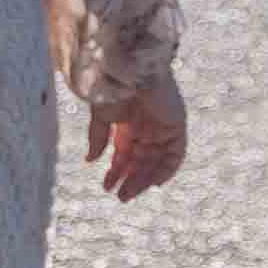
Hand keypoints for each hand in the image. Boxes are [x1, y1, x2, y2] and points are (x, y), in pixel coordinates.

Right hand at [92, 78, 188, 198]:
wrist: (126, 70)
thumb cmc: (110, 87)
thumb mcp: (100, 116)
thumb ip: (98, 138)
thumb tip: (90, 160)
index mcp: (128, 120)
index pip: (126, 152)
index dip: (117, 170)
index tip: (107, 186)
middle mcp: (147, 125)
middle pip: (141, 159)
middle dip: (130, 178)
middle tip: (120, 197)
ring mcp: (163, 125)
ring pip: (155, 160)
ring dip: (143, 178)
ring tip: (128, 193)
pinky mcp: (177, 125)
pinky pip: (176, 154)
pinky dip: (166, 170)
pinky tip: (153, 183)